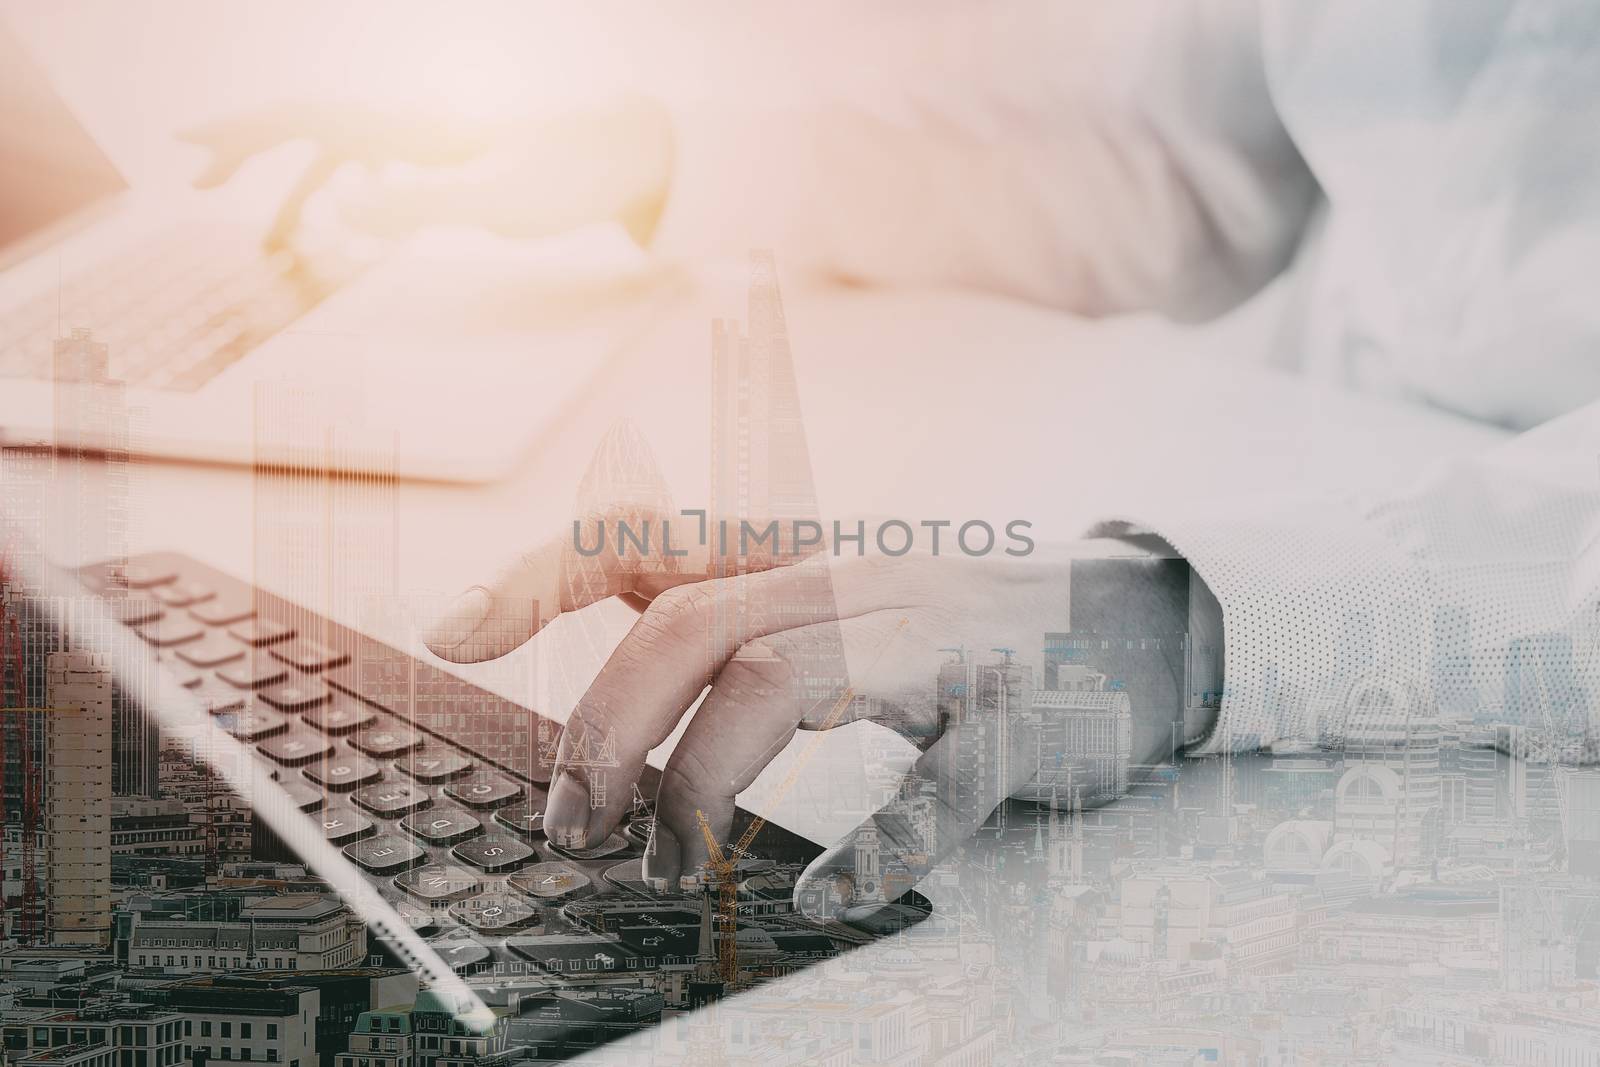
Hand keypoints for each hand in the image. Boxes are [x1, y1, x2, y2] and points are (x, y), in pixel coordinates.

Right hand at [181, 95, 674, 249]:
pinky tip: (348, 209)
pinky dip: (349, 184)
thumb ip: (420, 205)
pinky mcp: (460, 156)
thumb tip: (340, 207)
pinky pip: (384, 163)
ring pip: (346, 152)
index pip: (306, 117)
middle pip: (312, 125)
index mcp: (413, 124)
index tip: (183, 148)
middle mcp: (417, 123)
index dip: (240, 132)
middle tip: (200, 183)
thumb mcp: (501, 204)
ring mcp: (437, 138)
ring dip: (298, 187)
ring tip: (269, 243)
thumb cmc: (576, 178)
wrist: (638, 150)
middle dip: (250, 152)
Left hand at [424, 514, 1185, 910]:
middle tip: (573, 825)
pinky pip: (937, 780)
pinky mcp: (1011, 716)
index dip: (537, 576)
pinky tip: (823, 891)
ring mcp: (934, 641)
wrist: (1123, 621)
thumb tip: (611, 708)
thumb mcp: (825, 607)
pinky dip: (875, 843)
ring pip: (782, 681)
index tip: (452, 632)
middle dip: (605, 727)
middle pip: (688, 624)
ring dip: (699, 779)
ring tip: (665, 865)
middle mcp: (852, 582)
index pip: (643, 541)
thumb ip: (725, 627)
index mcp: (797, 560)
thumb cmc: (947, 633)